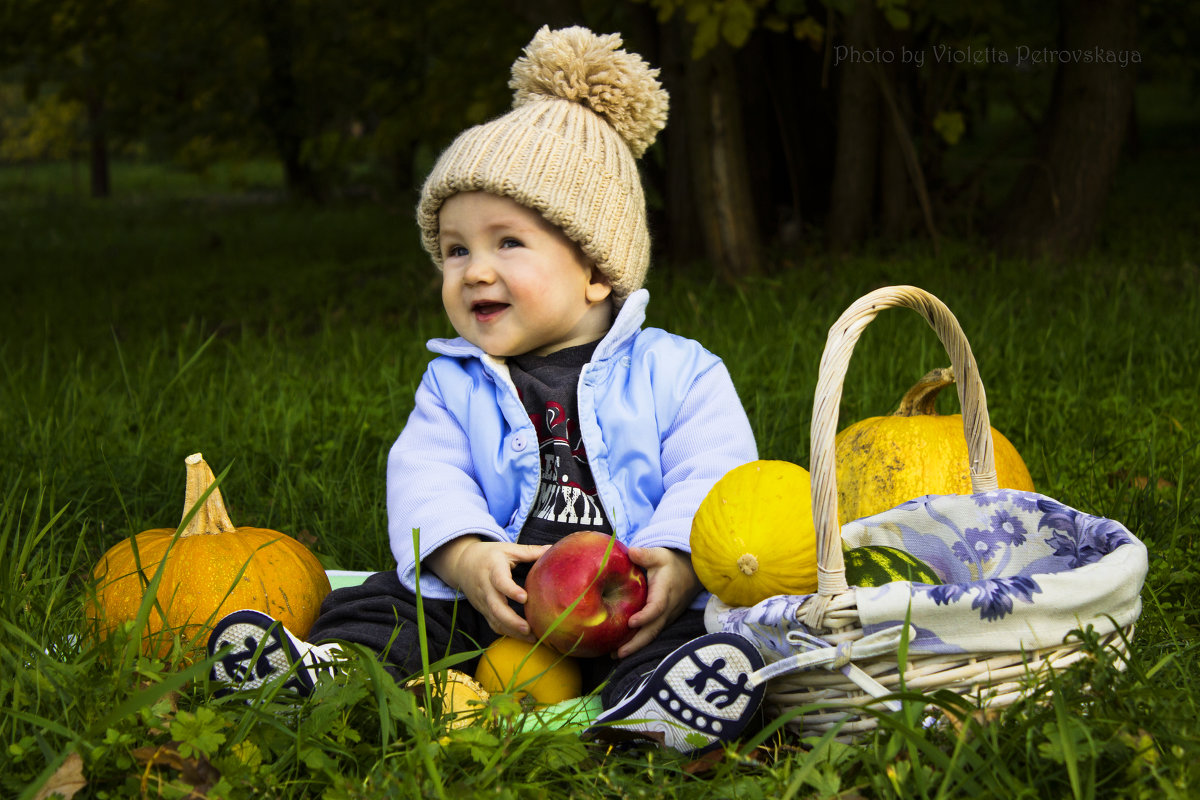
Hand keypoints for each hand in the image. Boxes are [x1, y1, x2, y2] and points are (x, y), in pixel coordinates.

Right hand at [426, 536, 548, 640]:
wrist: (462, 564)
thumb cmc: (488, 555)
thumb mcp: (507, 549)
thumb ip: (529, 551)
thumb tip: (552, 549)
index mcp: (493, 569)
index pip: (500, 582)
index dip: (510, 590)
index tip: (525, 598)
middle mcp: (486, 588)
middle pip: (496, 608)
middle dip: (512, 621)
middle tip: (529, 628)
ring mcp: (483, 602)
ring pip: (495, 620)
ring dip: (512, 631)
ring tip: (532, 638)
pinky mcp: (483, 610)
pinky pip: (494, 624)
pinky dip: (507, 633)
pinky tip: (523, 637)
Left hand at [616, 547, 700, 658]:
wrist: (691, 573)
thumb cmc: (671, 563)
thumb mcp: (660, 555)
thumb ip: (646, 555)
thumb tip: (631, 551)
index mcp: (665, 592)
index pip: (657, 607)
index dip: (645, 616)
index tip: (631, 623)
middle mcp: (667, 609)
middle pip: (653, 629)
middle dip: (636, 643)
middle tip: (617, 653)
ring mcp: (666, 617)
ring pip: (652, 635)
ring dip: (635, 647)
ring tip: (614, 655)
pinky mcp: (664, 620)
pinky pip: (652, 633)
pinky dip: (638, 642)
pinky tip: (622, 648)